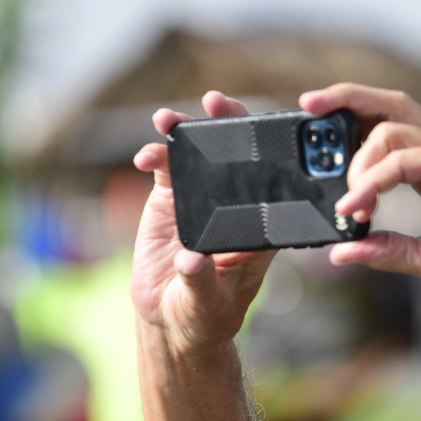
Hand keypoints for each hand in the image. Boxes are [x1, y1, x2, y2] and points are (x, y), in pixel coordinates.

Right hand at [131, 91, 275, 355]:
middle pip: (238, 156)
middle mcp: (235, 205)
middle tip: (216, 101)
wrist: (172, 320)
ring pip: (199, 156)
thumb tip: (190, 260)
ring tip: (168, 119)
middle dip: (228, 123)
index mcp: (261, 225)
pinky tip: (145, 155)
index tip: (264, 128)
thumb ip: (201, 281)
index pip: (274, 181)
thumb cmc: (206, 315)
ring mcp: (203, 199)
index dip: (272, 151)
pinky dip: (156, 157)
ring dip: (185, 132)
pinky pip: (166, 170)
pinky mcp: (171, 201)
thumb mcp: (208, 302)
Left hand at [299, 83, 420, 307]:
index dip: (353, 123)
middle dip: (346, 98)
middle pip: (389, 105)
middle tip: (308, 106)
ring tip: (350, 205)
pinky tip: (359, 207)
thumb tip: (345, 250)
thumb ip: (387, 248)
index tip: (317, 133)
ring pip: (388, 129)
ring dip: (357, 166)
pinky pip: (402, 158)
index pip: (389, 129)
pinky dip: (372, 181)